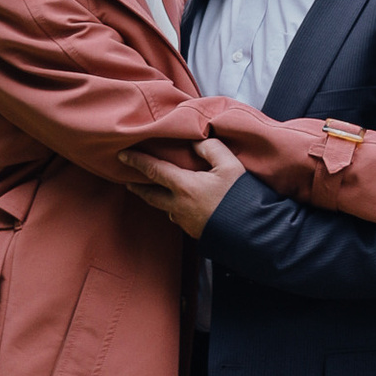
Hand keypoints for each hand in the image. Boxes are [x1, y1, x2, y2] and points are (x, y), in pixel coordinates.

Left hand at [120, 131, 248, 238]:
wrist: (253, 232)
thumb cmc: (241, 197)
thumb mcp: (230, 165)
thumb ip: (211, 148)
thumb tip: (196, 142)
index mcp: (184, 186)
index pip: (154, 170)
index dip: (137, 161)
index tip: (122, 156)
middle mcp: (179, 206)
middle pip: (150, 195)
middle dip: (138, 187)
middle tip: (128, 181)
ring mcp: (185, 222)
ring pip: (166, 208)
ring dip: (158, 199)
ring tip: (158, 191)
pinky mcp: (194, 232)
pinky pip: (179, 217)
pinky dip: (176, 208)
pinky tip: (183, 204)